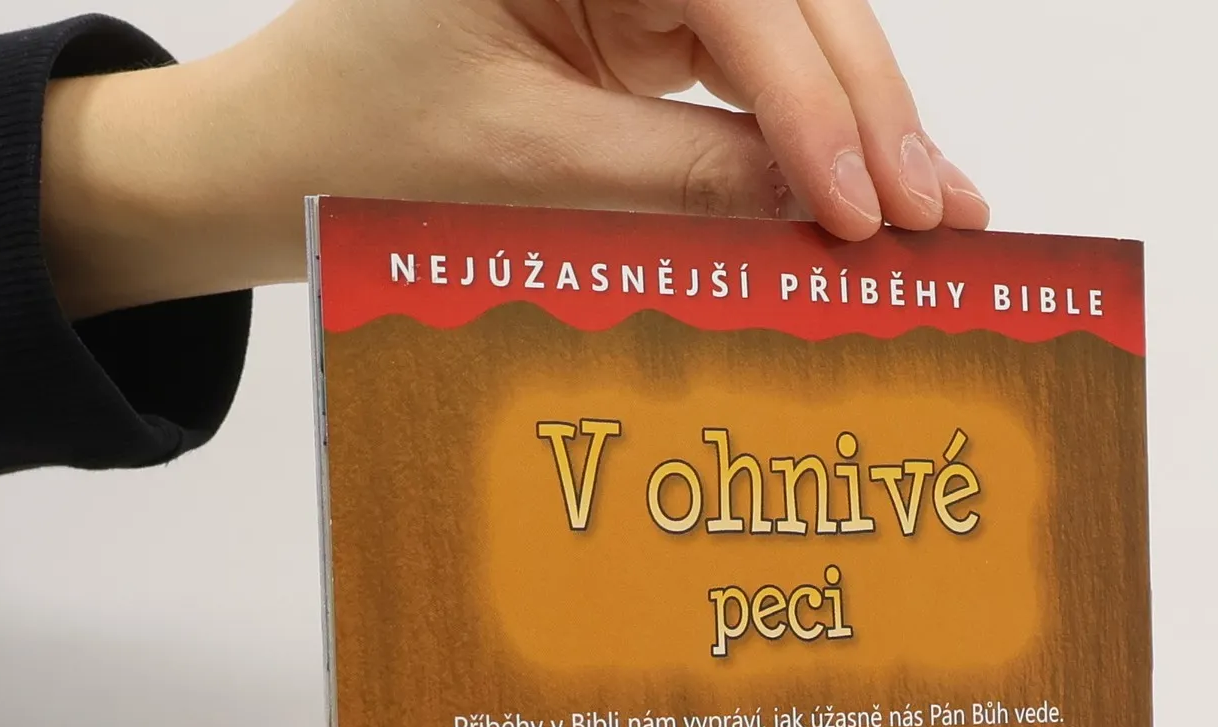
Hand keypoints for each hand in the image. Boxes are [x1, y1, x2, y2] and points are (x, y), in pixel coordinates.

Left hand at [42, 0, 988, 316]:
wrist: (278, 163)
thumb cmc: (363, 151)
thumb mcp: (529, 174)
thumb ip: (684, 180)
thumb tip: (822, 207)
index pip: (736, 0)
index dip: (814, 105)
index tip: (868, 207)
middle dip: (866, 108)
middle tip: (939, 215)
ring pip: (787, 30)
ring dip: (861, 121)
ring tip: (935, 211)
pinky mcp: (645, 22)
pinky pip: (752, 69)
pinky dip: (808, 136)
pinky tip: (870, 188)